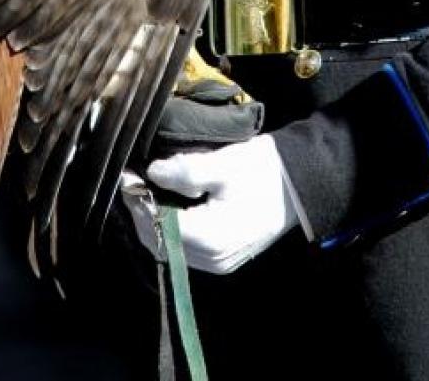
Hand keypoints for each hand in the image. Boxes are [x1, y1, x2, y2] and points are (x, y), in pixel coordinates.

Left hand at [122, 135, 298, 274]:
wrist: (299, 183)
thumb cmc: (262, 170)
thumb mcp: (223, 164)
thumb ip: (185, 170)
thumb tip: (151, 172)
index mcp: (210, 239)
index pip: (156, 225)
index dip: (138, 199)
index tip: (128, 173)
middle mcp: (211, 260)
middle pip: (159, 241)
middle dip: (145, 210)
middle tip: (138, 178)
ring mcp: (218, 263)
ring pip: (170, 246)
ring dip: (158, 219)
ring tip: (154, 187)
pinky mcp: (224, 258)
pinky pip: (186, 248)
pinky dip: (174, 227)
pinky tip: (174, 202)